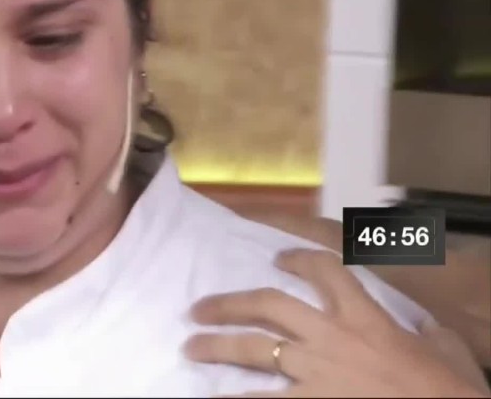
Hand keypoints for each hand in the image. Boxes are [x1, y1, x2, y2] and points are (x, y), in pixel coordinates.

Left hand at [183, 248, 489, 397]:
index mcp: (366, 317)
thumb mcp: (446, 349)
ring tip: (190, 348)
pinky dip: (235, 398)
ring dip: (217, 347)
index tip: (278, 258)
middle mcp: (332, 337)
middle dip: (229, 304)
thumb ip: (425, 332)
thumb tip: (425, 328)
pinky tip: (215, 396)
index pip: (326, 272)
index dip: (299, 259)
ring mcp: (317, 372)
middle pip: (268, 306)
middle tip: (198, 308)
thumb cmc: (450, 390)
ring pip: (255, 350)